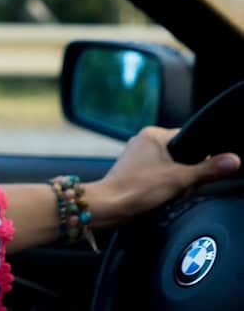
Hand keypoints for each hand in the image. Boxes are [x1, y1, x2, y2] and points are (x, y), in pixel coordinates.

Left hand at [87, 126, 240, 227]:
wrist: (109, 206)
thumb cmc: (138, 189)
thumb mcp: (181, 179)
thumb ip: (209, 169)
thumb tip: (233, 160)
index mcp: (153, 134)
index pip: (189, 138)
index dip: (199, 157)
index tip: (195, 172)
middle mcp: (142, 141)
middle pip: (181, 156)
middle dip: (185, 175)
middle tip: (177, 186)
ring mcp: (136, 157)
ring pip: (170, 169)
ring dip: (174, 184)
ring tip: (165, 192)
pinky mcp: (132, 172)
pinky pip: (157, 178)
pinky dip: (162, 188)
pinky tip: (157, 197)